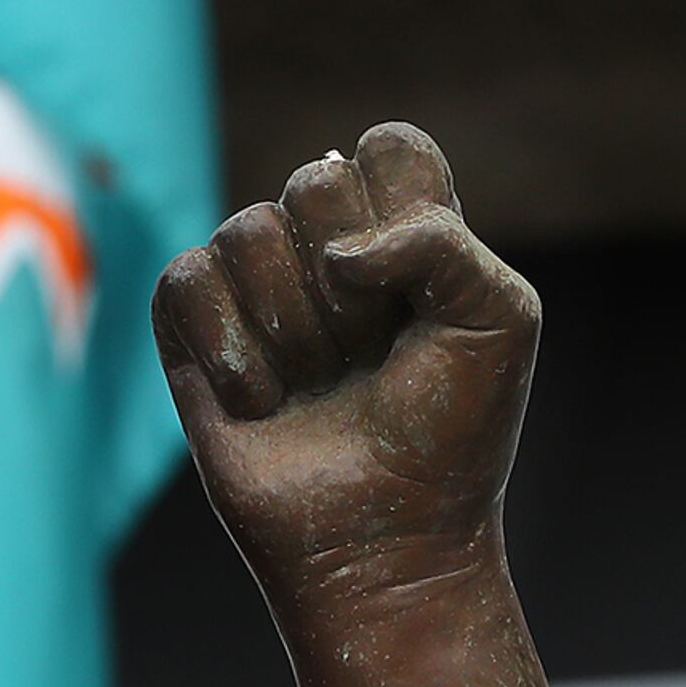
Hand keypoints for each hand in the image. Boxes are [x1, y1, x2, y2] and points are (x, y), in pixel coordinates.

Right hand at [152, 122, 539, 624]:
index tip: (424, 294)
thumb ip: (443, 241)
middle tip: (375, 356)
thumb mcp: (498, 322)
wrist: (391, 539)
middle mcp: (328, 249)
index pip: (390, 148)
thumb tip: (335, 252)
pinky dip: (229, 350)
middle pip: (316, 182)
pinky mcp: (190, 328)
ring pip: (248, 232)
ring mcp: (257, 286)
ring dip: (297, 330)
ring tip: (322, 389)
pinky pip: (187, 281)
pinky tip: (264, 403)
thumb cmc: (453, 437)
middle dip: (355, 287)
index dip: (404, 207)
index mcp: (407, 233)